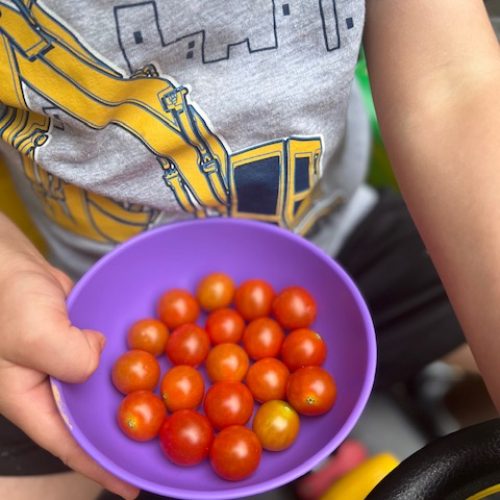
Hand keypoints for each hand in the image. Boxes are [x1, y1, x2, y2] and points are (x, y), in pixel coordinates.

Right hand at [0, 215, 138, 498]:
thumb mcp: (33, 334)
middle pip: (90, 420)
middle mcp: (51, 387)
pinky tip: (155, 358)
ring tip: (168, 404)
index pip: (68, 444)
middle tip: (163, 441)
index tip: (132, 485)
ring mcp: (67, 361)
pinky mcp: (80, 339)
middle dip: (123, 431)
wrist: (6, 263)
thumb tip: (101, 358)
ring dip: (130, 393)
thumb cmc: (6, 300)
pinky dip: (127, 359)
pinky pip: (107, 356)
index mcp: (31, 401)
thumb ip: (70, 357)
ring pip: (102, 387)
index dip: (99, 467)